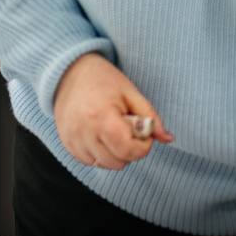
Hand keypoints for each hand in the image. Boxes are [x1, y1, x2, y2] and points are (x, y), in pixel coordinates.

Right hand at [53, 53, 172, 169]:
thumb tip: (168, 139)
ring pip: (104, 165)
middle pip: (118, 162)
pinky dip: (99, 153)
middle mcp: (84, 132)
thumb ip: (150, 117)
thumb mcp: (131, 93)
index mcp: (102, 117)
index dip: (143, 146)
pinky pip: (90, 161)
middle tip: (127, 129)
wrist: (69, 70)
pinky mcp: (67, 143)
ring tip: (112, 131)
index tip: (142, 132)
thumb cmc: (103, 79)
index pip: (129, 151)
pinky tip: (99, 134)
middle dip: (130, 150)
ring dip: (114, 153)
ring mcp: (72, 139)